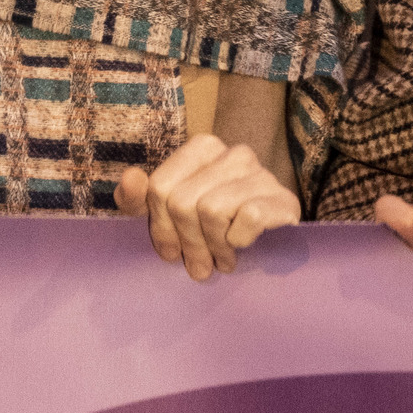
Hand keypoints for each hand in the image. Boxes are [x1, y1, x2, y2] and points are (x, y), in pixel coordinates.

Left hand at [115, 134, 297, 281]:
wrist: (269, 242)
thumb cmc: (209, 227)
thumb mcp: (165, 214)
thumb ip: (138, 198)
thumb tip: (130, 179)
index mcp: (202, 148)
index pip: (159, 188)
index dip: (160, 227)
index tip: (171, 250)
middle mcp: (233, 153)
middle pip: (182, 202)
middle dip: (186, 242)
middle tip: (196, 264)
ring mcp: (261, 173)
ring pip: (211, 210)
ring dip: (212, 246)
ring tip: (219, 260)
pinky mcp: (282, 199)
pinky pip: (247, 219)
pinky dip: (239, 240)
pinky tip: (241, 246)